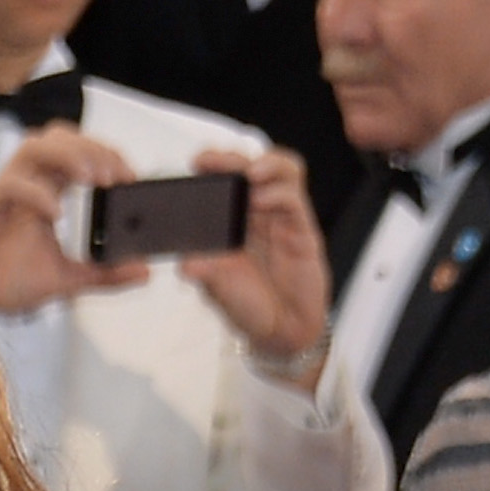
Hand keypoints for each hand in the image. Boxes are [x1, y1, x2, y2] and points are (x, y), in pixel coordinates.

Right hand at [0, 126, 148, 313]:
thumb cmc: (5, 283)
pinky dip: (37, 194)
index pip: (76, 150)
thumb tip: (144, 271)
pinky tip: (57, 215)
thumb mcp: (68, 279)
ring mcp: (4, 197)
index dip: (105, 153)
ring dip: (69, 156)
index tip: (130, 178)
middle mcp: (25, 186)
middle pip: (56, 136)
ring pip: (32, 146)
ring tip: (92, 179)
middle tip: (114, 176)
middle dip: (91, 146)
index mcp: (44, 193)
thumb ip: (105, 273)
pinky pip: (9, 186)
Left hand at [180, 146, 331, 389]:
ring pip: (281, 173)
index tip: (194, 164)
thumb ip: (207, 275)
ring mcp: (280, 219)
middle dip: (231, 158)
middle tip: (212, 160)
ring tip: (248, 173)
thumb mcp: (219, 292)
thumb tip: (186, 264)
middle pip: (249, 168)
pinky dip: (280, 193)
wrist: (283, 332)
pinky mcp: (303, 229)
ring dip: (265, 165)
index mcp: (227, 224)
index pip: (220, 184)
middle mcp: (254, 216)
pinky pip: (296, 200)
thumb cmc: (248, 307)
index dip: (209, 169)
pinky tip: (264, 200)